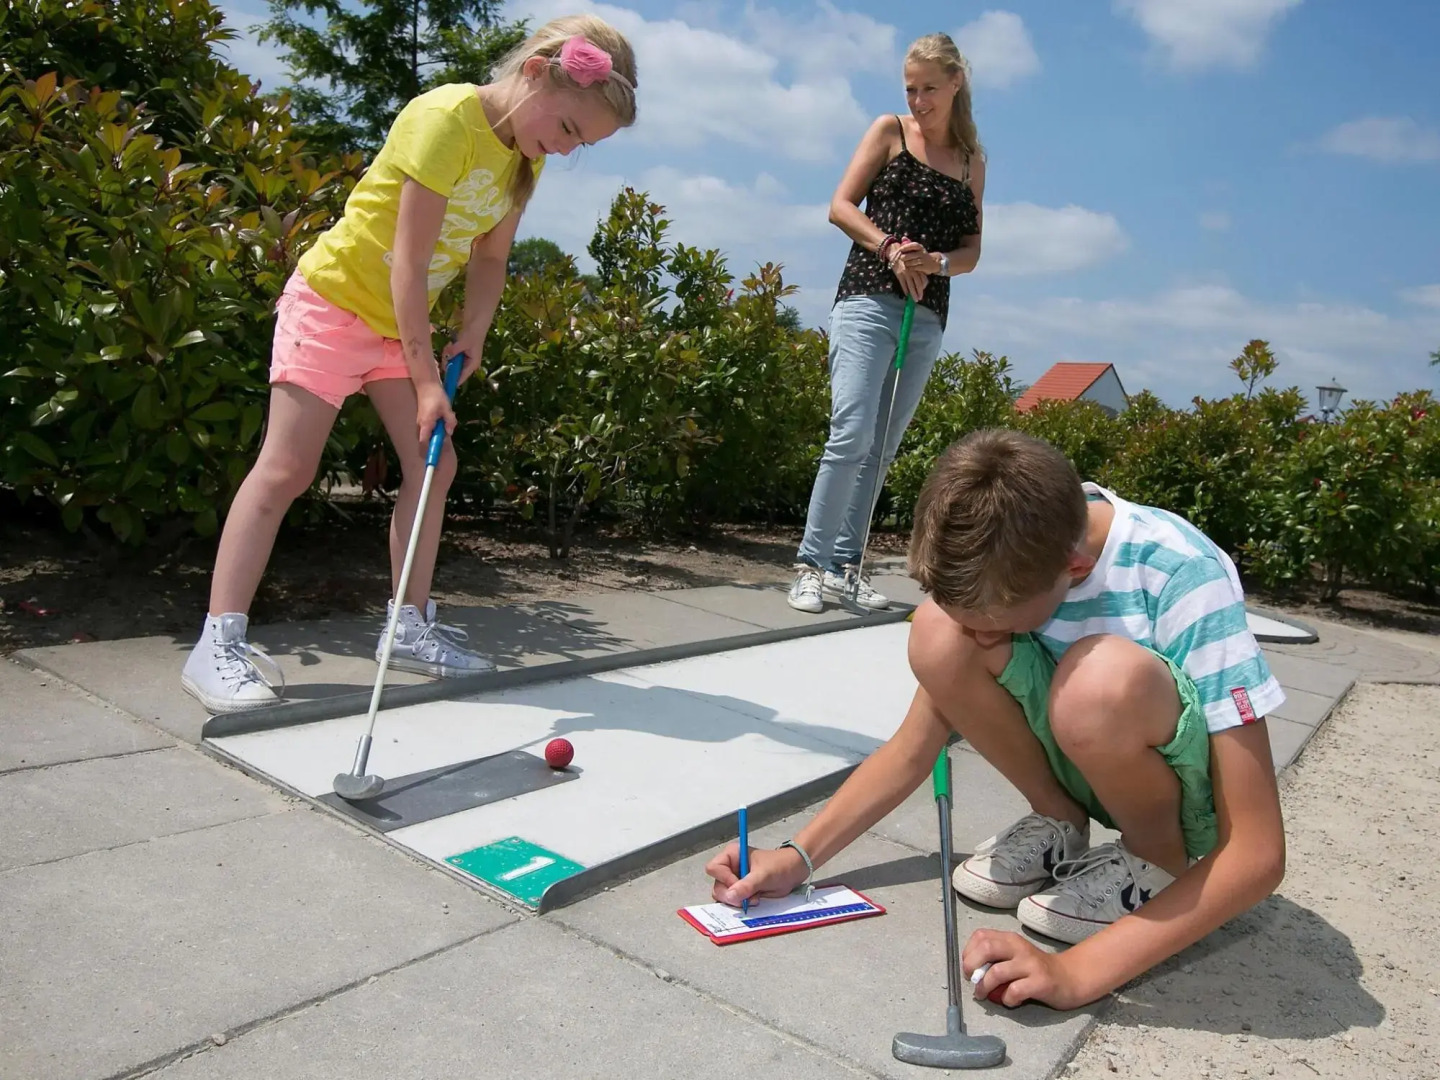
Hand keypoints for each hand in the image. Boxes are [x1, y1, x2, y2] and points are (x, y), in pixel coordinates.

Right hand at [414, 378, 455, 452]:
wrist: (427, 385)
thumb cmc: (436, 396)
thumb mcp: (447, 408)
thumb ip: (449, 421)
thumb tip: (449, 432)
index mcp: (426, 423)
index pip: (424, 441)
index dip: (429, 451)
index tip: (434, 460)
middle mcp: (421, 425)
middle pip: (427, 441)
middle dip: (436, 444)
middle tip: (445, 442)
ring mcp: (421, 423)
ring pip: (429, 435)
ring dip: (438, 435)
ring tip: (445, 426)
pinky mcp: (423, 420)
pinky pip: (430, 430)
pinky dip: (436, 430)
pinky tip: (443, 421)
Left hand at [443, 332, 484, 384]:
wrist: (476, 322)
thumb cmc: (473, 334)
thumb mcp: (463, 343)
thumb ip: (454, 351)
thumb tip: (446, 358)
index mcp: (472, 365)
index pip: (461, 378)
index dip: (452, 381)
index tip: (442, 384)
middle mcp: (468, 364)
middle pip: (454, 371)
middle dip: (447, 364)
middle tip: (445, 355)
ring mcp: (463, 359)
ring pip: (450, 363)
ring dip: (447, 356)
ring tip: (449, 346)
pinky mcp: (459, 354)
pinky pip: (450, 357)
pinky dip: (448, 352)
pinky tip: (449, 345)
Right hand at [705, 842, 808, 906]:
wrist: (795, 871)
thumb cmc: (780, 865)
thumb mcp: (763, 875)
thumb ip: (746, 885)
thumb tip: (730, 896)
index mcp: (731, 855)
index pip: (714, 869)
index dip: (724, 879)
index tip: (739, 884)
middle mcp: (729, 868)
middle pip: (717, 886)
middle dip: (732, 894)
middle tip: (748, 897)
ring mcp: (734, 881)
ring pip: (724, 897)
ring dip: (738, 901)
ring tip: (754, 898)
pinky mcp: (741, 892)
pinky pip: (734, 902)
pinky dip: (742, 904)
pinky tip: (755, 900)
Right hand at [886, 238, 928, 299]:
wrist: (895, 251)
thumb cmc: (904, 256)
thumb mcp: (912, 262)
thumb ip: (916, 269)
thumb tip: (919, 279)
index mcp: (916, 267)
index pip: (922, 279)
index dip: (923, 286)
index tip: (922, 292)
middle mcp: (913, 271)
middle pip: (918, 283)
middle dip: (919, 292)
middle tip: (920, 298)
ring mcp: (906, 273)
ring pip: (911, 286)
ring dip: (913, 293)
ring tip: (915, 299)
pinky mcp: (899, 274)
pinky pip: (903, 284)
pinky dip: (905, 290)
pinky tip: (907, 294)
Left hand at [893, 239, 941, 275]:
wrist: (933, 263)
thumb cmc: (921, 255)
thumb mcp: (917, 249)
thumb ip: (909, 244)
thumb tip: (903, 238)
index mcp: (920, 247)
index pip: (913, 245)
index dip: (906, 247)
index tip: (900, 249)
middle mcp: (922, 253)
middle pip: (910, 255)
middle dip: (904, 258)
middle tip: (901, 258)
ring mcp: (924, 260)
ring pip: (911, 262)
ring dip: (906, 264)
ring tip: (905, 263)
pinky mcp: (924, 267)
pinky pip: (914, 268)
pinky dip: (910, 268)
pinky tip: (909, 267)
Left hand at [962, 928, 1090, 1010]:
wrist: (1069, 978)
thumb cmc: (1035, 969)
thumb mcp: (1014, 957)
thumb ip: (995, 959)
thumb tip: (972, 973)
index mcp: (1010, 939)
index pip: (981, 936)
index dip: (968, 951)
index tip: (968, 967)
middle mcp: (1019, 948)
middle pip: (987, 947)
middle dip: (971, 965)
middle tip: (970, 979)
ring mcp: (1030, 964)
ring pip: (997, 972)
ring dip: (984, 987)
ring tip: (982, 995)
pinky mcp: (1040, 982)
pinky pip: (1014, 991)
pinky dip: (1006, 999)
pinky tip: (1009, 1001)